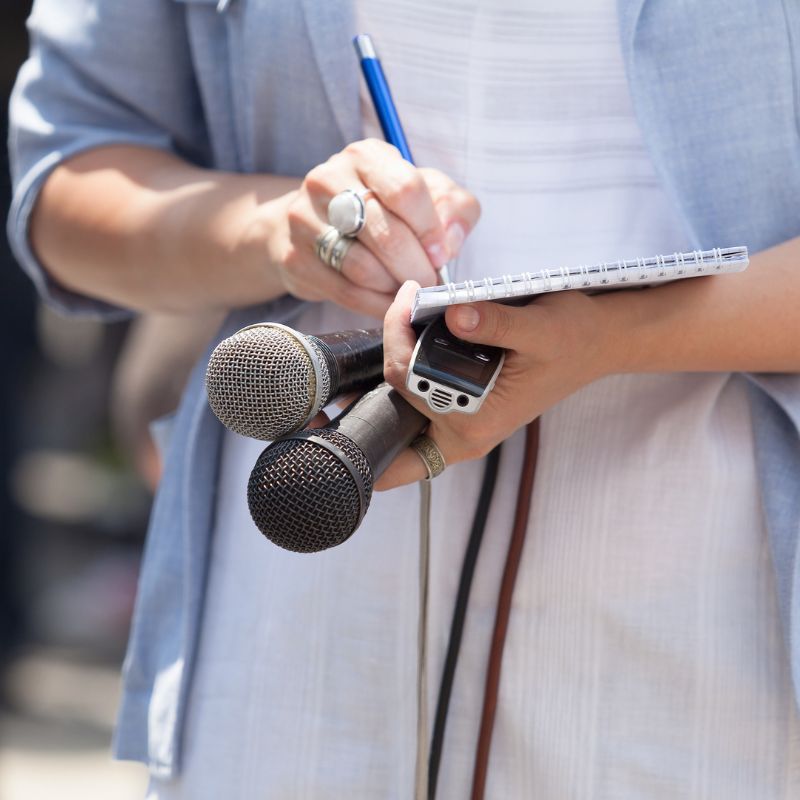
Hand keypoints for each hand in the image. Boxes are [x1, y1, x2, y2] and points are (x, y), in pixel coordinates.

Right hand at [262, 139, 479, 318]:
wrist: (312, 227)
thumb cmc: (381, 208)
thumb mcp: (426, 194)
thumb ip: (454, 208)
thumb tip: (450, 241)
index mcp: (366, 156)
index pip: (406, 190)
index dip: (430, 230)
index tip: (441, 254)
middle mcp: (328, 180)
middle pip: (386, 234)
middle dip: (417, 267)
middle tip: (430, 284)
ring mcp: (304, 219)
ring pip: (363, 268)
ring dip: (395, 288)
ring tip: (408, 291)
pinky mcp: (295, 258)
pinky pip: (346, 293)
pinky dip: (376, 305)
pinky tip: (389, 303)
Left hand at [377, 281, 626, 488]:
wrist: (596, 344)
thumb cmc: (572, 338)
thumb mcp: (539, 327)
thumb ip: (496, 324)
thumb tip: (455, 315)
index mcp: (476, 423)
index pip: (407, 382)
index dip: (396, 338)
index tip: (409, 297)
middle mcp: (463, 435)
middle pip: (394, 399)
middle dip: (391, 351)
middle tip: (407, 303)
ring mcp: (461, 427)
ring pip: (400, 407)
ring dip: (397, 364)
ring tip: (409, 316)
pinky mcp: (463, 412)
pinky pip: (418, 404)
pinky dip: (410, 373)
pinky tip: (416, 336)